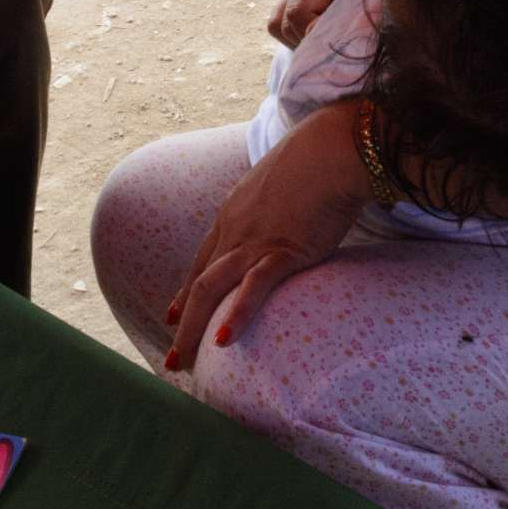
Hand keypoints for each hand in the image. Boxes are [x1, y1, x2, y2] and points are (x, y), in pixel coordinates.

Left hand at [164, 105, 369, 369]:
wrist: (334, 148)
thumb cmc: (319, 162)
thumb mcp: (284, 185)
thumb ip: (277, 208)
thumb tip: (289, 219)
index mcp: (234, 212)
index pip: (203, 259)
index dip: (186, 290)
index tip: (172, 314)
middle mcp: (235, 229)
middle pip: (200, 281)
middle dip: (183, 321)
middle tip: (173, 358)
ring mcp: (255, 240)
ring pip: (211, 287)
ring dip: (193, 327)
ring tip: (181, 360)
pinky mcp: (283, 249)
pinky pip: (253, 287)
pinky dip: (236, 315)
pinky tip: (222, 341)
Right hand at [269, 0, 378, 43]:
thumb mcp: (384, 6)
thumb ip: (356, 23)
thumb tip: (324, 46)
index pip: (298, 13)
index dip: (313, 38)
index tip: (339, 49)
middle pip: (284, 20)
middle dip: (308, 42)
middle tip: (336, 52)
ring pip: (278, 23)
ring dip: (300, 40)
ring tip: (330, 44)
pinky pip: (281, 21)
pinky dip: (298, 36)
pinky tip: (324, 37)